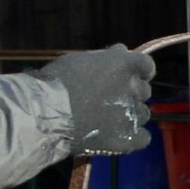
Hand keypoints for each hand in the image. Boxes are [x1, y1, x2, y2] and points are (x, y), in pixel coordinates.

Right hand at [38, 46, 154, 156]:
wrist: (43, 115)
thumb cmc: (56, 83)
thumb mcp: (80, 60)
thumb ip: (105, 58)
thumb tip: (121, 50)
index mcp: (125, 65)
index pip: (146, 66)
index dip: (139, 72)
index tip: (129, 77)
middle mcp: (134, 88)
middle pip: (143, 91)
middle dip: (130, 93)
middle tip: (109, 101)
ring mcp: (132, 114)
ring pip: (142, 113)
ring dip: (131, 115)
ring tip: (109, 121)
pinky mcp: (126, 138)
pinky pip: (143, 138)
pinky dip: (134, 137)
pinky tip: (120, 137)